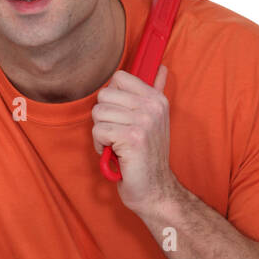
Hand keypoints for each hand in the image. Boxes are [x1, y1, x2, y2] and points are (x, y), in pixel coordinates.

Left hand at [92, 63, 183, 217]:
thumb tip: (160, 68)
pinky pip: (99, 131)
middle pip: (104, 96)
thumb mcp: (156, 121)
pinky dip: (100, 146)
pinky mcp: (131, 138)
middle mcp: (152, 107)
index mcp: (156, 99)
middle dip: (103, 118)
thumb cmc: (148, 157)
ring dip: (101, 134)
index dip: (111, 98)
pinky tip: (115, 154)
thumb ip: (155, 92)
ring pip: (98, 114)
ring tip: (116, 145)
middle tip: (117, 135)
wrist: (154, 190)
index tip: (120, 115)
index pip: (119, 78)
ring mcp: (143, 122)